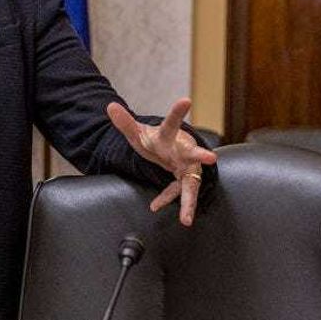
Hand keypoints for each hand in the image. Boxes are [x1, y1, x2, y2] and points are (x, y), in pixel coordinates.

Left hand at [106, 97, 217, 226]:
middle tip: (211, 157)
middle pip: (192, 152)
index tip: (186, 100)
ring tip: (187, 218)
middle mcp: (182, 150)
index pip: (172, 122)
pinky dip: (167, 199)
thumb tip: (109, 106)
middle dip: (201, 155)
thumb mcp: (137, 133)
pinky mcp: (186, 179)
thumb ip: (125, 122)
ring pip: (190, 183)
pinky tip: (155, 206)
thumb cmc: (155, 141)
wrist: (166, 152)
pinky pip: (178, 192)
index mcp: (169, 136)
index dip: (178, 111)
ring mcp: (187, 166)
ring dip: (189, 201)